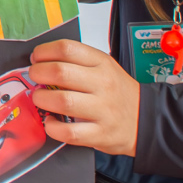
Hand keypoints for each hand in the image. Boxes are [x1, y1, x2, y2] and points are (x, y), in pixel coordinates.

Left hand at [30, 39, 140, 155]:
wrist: (146, 120)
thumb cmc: (118, 93)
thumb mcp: (104, 68)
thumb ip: (77, 63)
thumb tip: (41, 62)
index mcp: (102, 63)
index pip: (67, 49)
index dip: (44, 52)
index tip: (36, 58)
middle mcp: (103, 84)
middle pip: (60, 72)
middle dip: (38, 73)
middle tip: (35, 77)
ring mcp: (103, 110)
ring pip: (62, 101)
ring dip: (42, 99)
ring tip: (40, 98)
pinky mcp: (100, 133)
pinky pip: (69, 132)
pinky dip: (53, 127)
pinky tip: (50, 122)